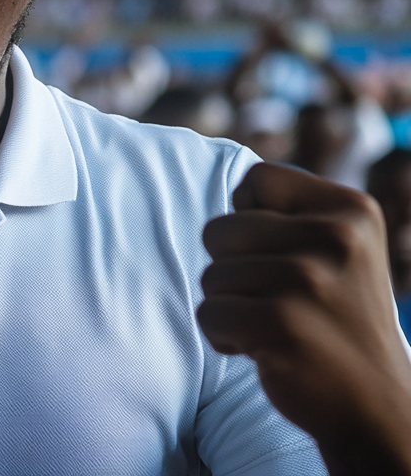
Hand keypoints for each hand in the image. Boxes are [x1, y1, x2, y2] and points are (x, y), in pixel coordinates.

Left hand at [198, 163, 410, 473]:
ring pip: (210, 274)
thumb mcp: (338, 247)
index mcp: (351, 208)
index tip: (282, 254)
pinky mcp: (282, 324)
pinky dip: (223, 336)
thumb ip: (290, 212)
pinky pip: (208, 313)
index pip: (255, 179)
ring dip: (231, 306)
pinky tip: (264, 350)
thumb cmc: (337, 318)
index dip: (250, 216)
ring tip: (278, 325)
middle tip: (280, 301)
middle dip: (234, 269)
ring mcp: (309, 281)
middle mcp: (335, 237)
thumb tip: (232, 184)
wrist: (379, 408)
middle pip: (220, 229)